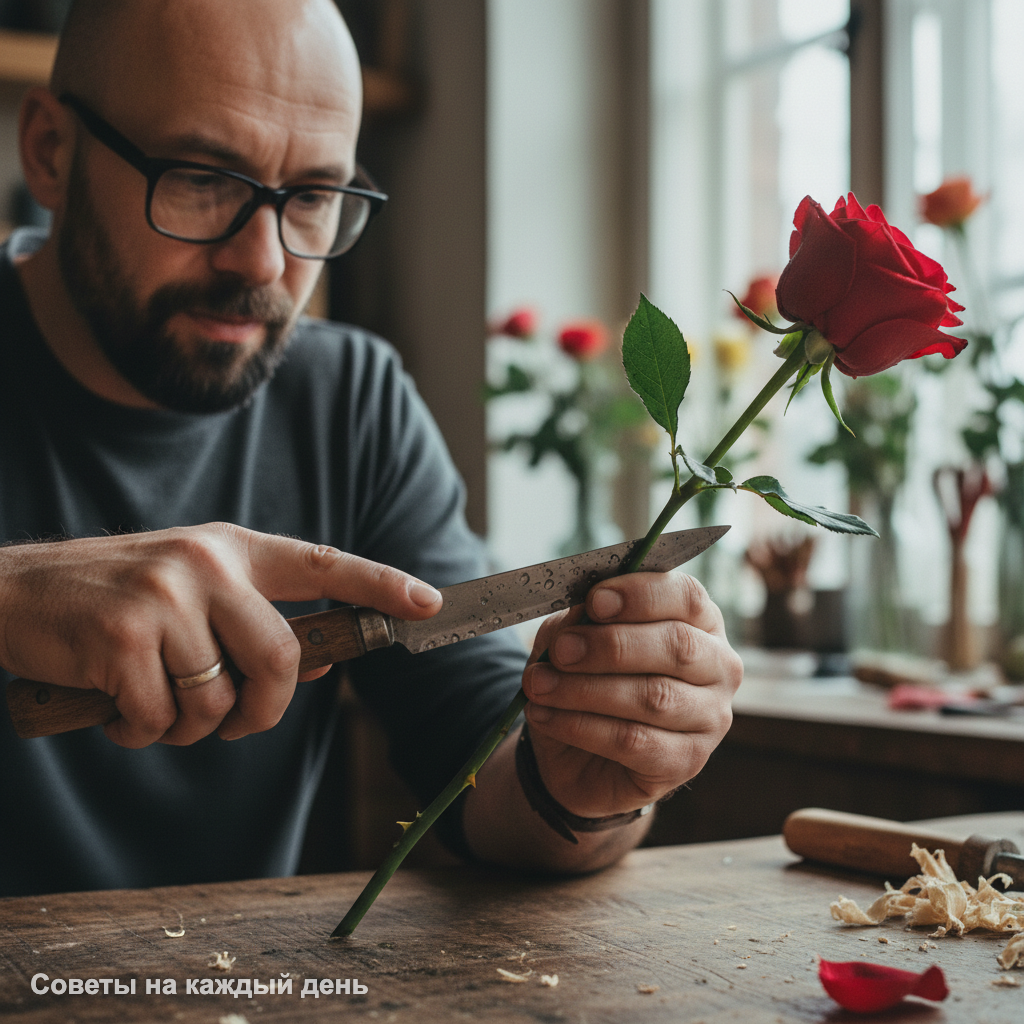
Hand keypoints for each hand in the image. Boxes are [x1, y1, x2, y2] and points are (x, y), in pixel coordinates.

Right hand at [0, 523, 440, 747]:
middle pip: (283, 659)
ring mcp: (165, 596)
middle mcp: (206, 563)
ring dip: (191, 727)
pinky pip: (159, 719)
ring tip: (156, 706)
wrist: (12, 590)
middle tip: (237, 722)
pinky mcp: (122, 636)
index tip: (429, 604)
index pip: (324, 564)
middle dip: (267, 711)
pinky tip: (117, 709)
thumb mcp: (192, 591)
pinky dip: (142, 733)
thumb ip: (253, 621)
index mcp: (233, 548)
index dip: (381, 585)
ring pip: (220, 699)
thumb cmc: (115, 598)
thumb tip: (319, 670)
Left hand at [521, 571, 741, 817]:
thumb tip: (580, 614)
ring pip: (654, 697)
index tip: (595, 601)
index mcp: (698, 621)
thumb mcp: (573, 637)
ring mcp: (710, 718)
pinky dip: (580, 726)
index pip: (687, 596)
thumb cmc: (586, 679)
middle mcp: (717, 667)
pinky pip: (633, 740)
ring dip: (585, 689)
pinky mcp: (686, 762)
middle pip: (677, 645)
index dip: (641, 595)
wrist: (575, 754)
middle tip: (561, 651)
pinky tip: (545, 716)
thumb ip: (580, 621)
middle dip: (611, 645)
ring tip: (539, 685)